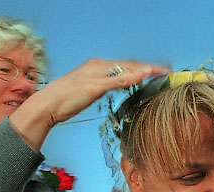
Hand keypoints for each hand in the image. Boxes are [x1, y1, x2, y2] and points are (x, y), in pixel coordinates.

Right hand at [10, 59, 169, 149]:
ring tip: (160, 72)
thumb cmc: (65, 101)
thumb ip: (107, 86)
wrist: (46, 105)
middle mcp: (97, 66)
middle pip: (129, 65)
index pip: (125, 65)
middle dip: (149, 66)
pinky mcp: (93, 85)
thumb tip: (123, 84)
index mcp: (97, 67)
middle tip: (167, 70)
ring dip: (144, 69)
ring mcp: (96, 74)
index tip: (158, 71)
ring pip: (125, 69)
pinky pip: (116, 80)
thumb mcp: (91, 92)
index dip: (143, 67)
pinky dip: (131, 77)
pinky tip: (143, 77)